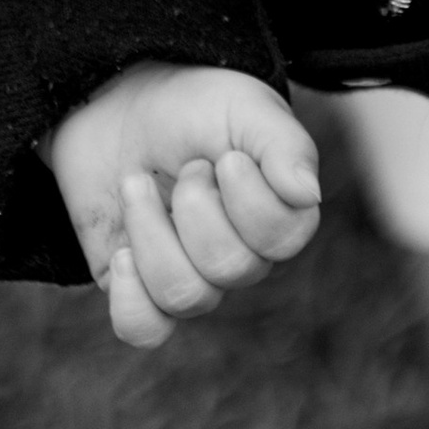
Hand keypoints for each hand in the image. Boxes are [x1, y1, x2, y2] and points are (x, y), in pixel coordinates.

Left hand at [47, 64, 321, 348]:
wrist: (120, 100)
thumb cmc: (194, 104)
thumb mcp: (244, 106)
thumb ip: (283, 144)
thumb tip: (308, 195)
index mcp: (278, 212)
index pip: (282, 239)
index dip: (249, 201)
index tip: (225, 158)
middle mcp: (241, 254)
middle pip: (231, 269)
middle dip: (195, 207)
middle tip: (183, 167)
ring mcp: (189, 274)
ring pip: (186, 295)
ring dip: (150, 231)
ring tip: (135, 184)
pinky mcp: (139, 286)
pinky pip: (145, 329)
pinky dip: (130, 300)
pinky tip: (120, 254)